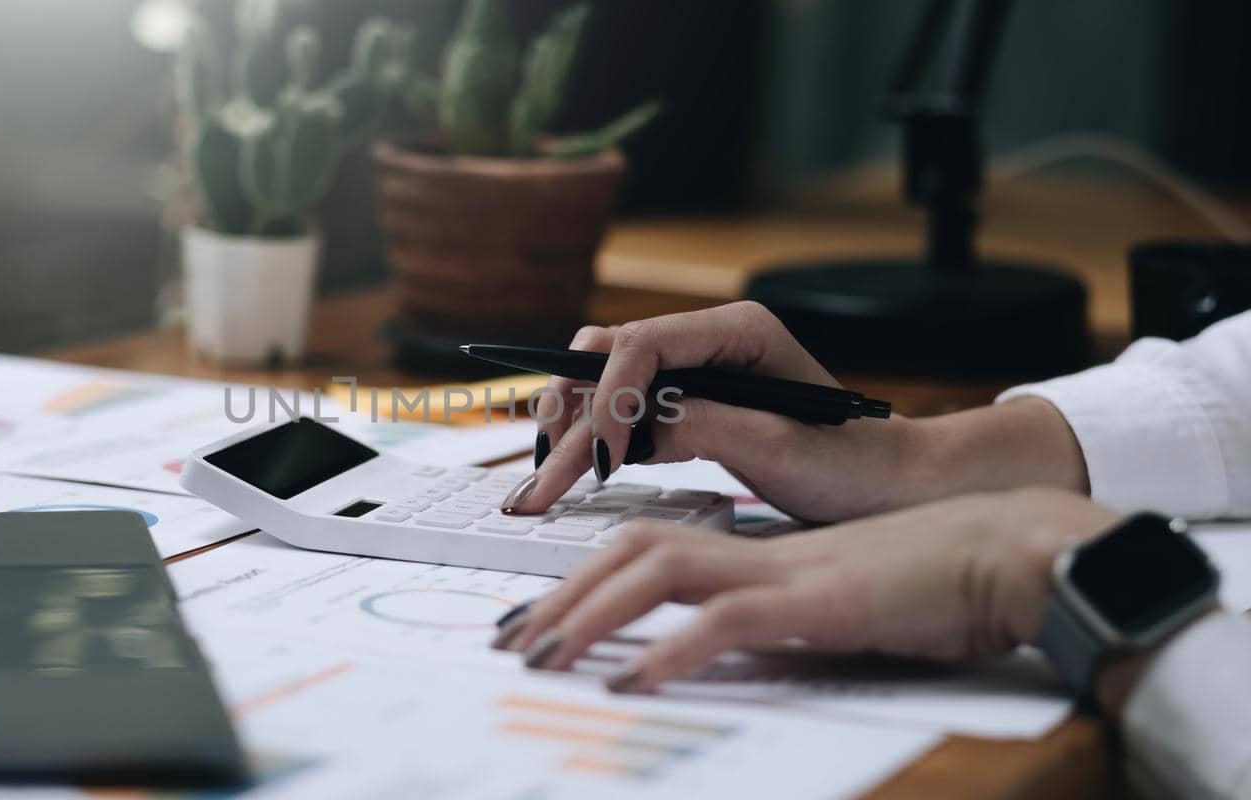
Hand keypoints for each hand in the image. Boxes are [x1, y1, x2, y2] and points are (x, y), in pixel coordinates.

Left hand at [493, 488, 1118, 693]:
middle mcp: (754, 552)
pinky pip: (726, 621)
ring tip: (542, 656)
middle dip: (560, 594)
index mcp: (752, 551)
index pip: (645, 544)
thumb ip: (771, 613)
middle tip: (510, 642)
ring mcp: (783, 572)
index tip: (539, 620)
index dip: (583, 577)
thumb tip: (713, 643)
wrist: (1009, 552)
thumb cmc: (930, 582)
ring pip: (658, 571)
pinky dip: (671, 650)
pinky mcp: (819, 604)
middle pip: (631, 548)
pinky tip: (631, 682)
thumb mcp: (830, 599)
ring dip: (590, 613)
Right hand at [509, 301, 916, 521]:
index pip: (642, 345)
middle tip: (544, 480)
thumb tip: (626, 433)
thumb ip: (699, 426)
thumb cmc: (850, 463)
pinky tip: (574, 471)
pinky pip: (618, 406)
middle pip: (607, 354)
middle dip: (571, 413)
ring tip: (545, 480)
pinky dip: (589, 437)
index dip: (607, 398)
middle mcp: (707, 339)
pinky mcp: (685, 400)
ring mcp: (693, 367)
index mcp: (737, 329)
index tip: (596, 459)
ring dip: (568, 425)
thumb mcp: (776, 448)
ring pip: (601, 377)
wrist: (888, 484)